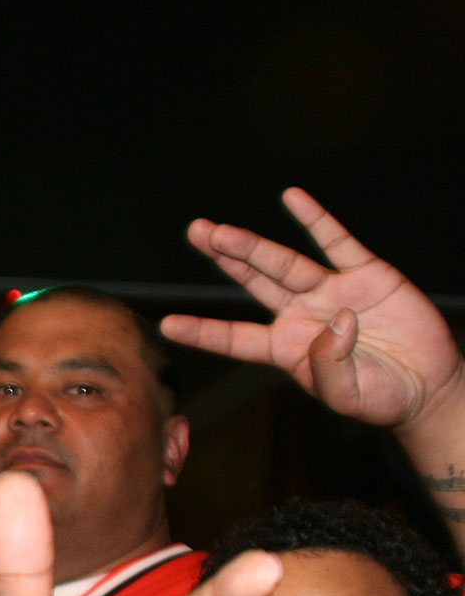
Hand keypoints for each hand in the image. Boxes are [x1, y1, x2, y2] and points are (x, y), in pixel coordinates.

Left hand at [161, 188, 464, 435]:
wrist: (426, 384)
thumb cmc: (380, 397)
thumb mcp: (345, 395)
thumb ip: (329, 366)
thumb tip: (336, 319)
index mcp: (285, 347)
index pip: (235, 338)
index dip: (204, 331)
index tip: (168, 325)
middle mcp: (300, 314)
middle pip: (252, 282)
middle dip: (224, 258)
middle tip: (196, 234)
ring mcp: (330, 290)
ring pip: (283, 262)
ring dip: (253, 245)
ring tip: (220, 231)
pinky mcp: (366, 274)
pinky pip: (336, 242)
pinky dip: (315, 220)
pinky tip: (292, 198)